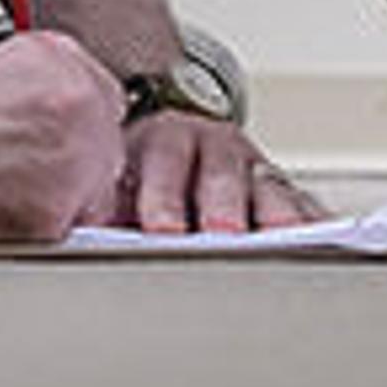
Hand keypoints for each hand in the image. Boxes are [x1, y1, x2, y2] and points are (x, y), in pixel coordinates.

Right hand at [0, 30, 127, 239]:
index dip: (77, 132)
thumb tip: (70, 114)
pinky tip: (1, 209)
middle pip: (107, 150)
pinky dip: (41, 230)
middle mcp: (78, 100)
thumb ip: (46, 82)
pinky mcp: (55, 209)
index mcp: (63, 59)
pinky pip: (71, 230)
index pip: (105, 102)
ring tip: (4, 191)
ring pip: (95, 194)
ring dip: (61, 201)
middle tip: (20, 174)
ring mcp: (74, 155)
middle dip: (75, 169)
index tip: (52, 146)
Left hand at [112, 111, 324, 233]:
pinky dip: (312, 227)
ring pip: (270, 190)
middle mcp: (215, 148)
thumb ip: (97, 209)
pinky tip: (319, 246)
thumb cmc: (137, 180)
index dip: (163, 197)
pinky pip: (306, 209)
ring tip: (282, 245)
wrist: (167, 153)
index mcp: (165, 140)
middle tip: (222, 237)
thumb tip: (66, 233)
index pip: (165, 162)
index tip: (162, 231)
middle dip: (223, 208)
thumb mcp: (111, 185)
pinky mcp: (285, 196)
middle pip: (223, 176)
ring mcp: (254, 170)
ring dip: (276, 219)